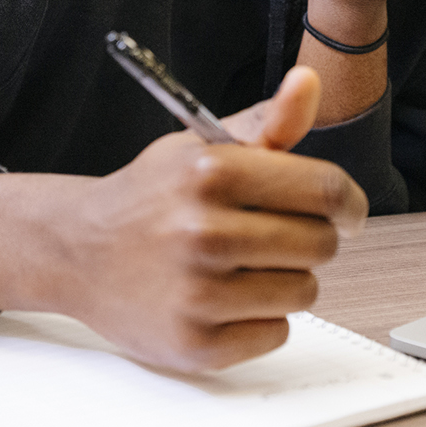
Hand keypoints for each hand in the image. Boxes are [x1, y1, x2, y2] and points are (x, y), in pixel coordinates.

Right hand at [0, 66, 368, 371]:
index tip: (347, 212)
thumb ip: (269, 123)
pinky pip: (276, 333)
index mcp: (211, 174)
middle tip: (275, 236)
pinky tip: (224, 299)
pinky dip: (260, 319)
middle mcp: (203, 232)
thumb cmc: (152, 198)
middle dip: (309, 238)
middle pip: (321, 244)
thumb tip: (310, 82)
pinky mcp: (195, 344)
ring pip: (304, 291)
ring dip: (285, 280)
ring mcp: (197, 294)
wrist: (77, 252)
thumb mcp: (202, 148)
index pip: (326, 190)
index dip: (349, 203)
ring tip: (242, 267)